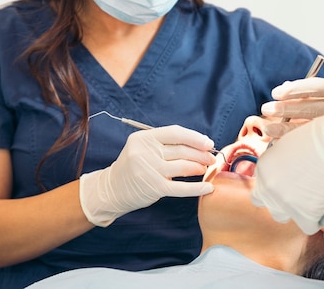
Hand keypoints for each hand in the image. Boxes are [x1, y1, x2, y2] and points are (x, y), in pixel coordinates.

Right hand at [79, 125, 214, 226]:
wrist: (112, 189)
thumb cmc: (133, 167)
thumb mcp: (143, 148)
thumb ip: (164, 144)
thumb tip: (199, 143)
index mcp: (143, 138)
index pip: (175, 133)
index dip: (195, 137)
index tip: (208, 143)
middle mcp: (145, 152)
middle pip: (181, 150)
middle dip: (200, 153)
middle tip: (211, 157)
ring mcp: (149, 170)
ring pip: (183, 166)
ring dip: (199, 167)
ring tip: (206, 168)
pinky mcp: (154, 187)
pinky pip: (181, 188)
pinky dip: (196, 188)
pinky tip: (208, 188)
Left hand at [251, 104, 323, 234]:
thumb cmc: (318, 138)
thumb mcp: (288, 145)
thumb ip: (278, 161)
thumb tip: (281, 171)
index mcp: (262, 167)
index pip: (260, 185)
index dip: (274, 186)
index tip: (286, 184)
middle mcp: (268, 186)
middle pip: (265, 203)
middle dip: (279, 199)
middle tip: (296, 194)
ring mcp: (284, 202)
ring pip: (281, 216)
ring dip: (293, 210)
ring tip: (309, 200)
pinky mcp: (304, 215)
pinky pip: (307, 226)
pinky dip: (316, 219)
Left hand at [261, 78, 323, 137]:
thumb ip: (310, 89)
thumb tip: (283, 87)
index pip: (319, 86)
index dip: (296, 89)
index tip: (276, 93)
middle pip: (312, 107)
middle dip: (286, 109)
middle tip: (266, 109)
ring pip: (311, 126)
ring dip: (286, 126)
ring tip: (267, 128)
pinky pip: (314, 140)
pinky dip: (295, 138)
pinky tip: (280, 139)